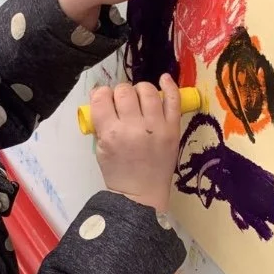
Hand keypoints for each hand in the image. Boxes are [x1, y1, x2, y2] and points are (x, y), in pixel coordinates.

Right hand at [91, 73, 183, 212]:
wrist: (141, 194)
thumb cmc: (118, 173)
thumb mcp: (100, 149)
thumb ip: (102, 124)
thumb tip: (104, 99)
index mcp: (111, 133)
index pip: (101, 97)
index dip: (101, 95)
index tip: (104, 101)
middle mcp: (134, 127)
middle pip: (123, 91)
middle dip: (119, 94)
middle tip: (122, 105)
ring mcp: (156, 126)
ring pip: (146, 90)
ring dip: (139, 90)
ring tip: (139, 99)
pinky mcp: (173, 129)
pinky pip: (173, 100)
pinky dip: (169, 85)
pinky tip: (163, 79)